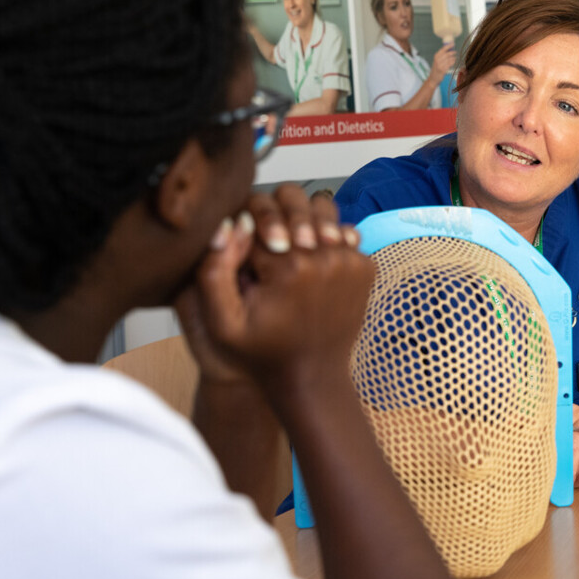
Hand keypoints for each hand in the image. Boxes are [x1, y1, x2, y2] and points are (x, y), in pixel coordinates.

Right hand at [175, 184, 371, 405]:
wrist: (311, 377)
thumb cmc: (263, 353)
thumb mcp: (221, 323)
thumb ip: (214, 271)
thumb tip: (231, 224)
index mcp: (288, 267)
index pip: (257, 218)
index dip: (245, 229)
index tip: (246, 254)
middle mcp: (325, 258)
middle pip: (294, 202)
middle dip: (277, 215)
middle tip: (270, 242)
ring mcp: (350, 261)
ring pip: (323, 208)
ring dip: (305, 219)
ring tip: (293, 245)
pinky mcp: (365, 267)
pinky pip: (344, 231)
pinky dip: (328, 238)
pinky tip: (313, 261)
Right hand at [429, 43, 456, 81]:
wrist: (433, 78)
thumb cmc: (436, 68)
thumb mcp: (437, 60)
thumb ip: (442, 55)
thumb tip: (450, 49)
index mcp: (436, 56)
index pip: (443, 49)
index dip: (449, 46)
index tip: (453, 44)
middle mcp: (437, 60)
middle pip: (447, 54)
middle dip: (452, 52)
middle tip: (455, 52)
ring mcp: (440, 65)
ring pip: (449, 59)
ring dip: (453, 58)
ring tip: (454, 58)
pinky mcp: (443, 70)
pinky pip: (450, 64)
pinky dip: (452, 62)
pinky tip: (453, 62)